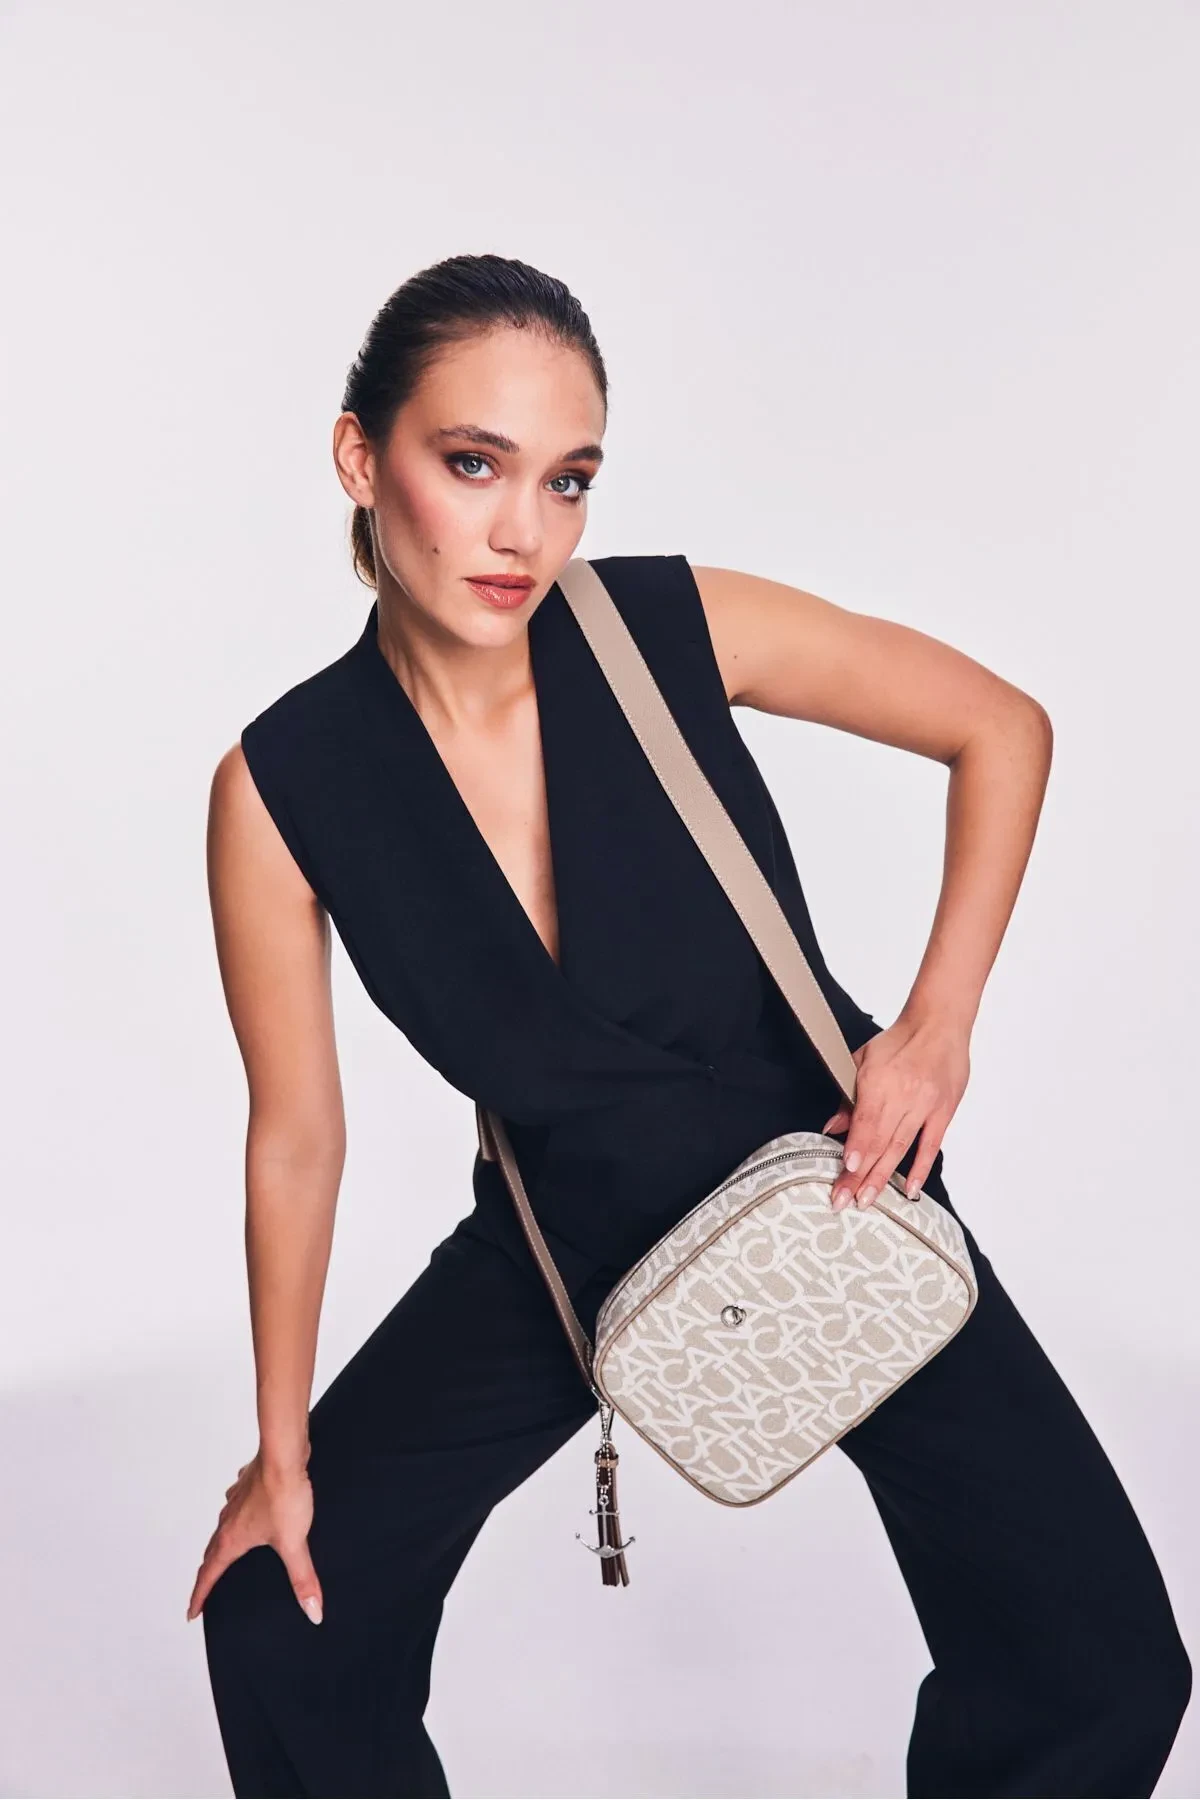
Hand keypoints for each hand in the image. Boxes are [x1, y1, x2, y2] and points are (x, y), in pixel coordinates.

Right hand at [186, 1446, 323, 1624]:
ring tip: (230, 1551)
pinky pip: (239, 1504)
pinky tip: (253, 1513)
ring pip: (224, 1526)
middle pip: (213, 1551)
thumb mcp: (293, 1542)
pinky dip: (240, 1514)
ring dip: (223, 1541)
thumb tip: (312, 1611)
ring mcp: (236, 1500)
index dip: (200, 1596)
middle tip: (207, 1587)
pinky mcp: (248, 1484)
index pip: (209, 1574)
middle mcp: (228, 1519)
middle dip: (209, 1571)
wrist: (284, 1454)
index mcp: (232, 1539)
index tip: (192, 1612)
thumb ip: (302, 1578)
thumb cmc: (283, 1494)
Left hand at [820, 1010, 969, 1209]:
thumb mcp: (862, 1060)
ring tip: (868, 1199)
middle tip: (846, 1200)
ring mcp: (926, 1105)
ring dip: (883, 1176)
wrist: (938, 1024)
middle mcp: (904, 1095)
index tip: (846, 1171)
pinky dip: (919, 1169)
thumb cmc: (898, 1041)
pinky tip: (908, 1189)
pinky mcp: (944, 1111)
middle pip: (880, 1141)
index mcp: (880, 1080)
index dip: (857, 1148)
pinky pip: (931, 1145)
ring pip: (901, 1147)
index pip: (866, 1122)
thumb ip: (847, 1096)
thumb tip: (832, 1127)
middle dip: (861, 1174)